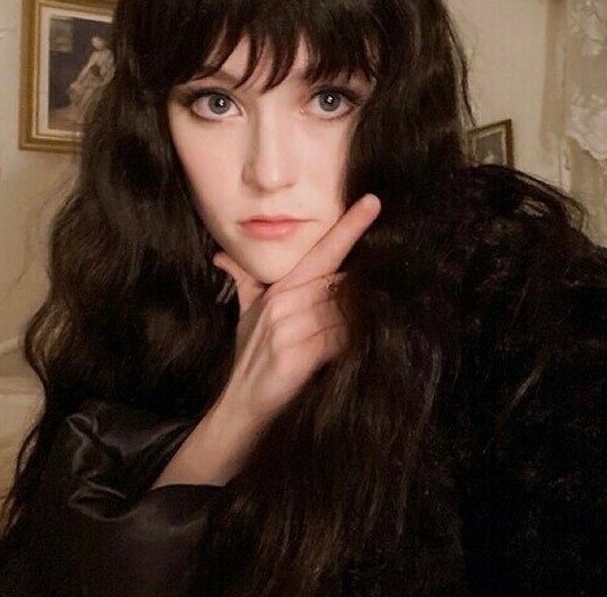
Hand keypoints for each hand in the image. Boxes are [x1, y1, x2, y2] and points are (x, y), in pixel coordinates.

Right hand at [211, 194, 381, 428]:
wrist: (243, 404)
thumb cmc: (251, 357)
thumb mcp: (246, 315)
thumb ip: (245, 281)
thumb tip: (221, 256)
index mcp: (279, 290)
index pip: (320, 251)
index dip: (348, 227)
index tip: (373, 203)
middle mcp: (285, 303)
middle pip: (340, 281)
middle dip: (361, 288)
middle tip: (384, 280)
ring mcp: (290, 329)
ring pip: (345, 310)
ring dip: (359, 318)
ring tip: (364, 323)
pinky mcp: (298, 355)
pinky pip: (340, 339)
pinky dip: (350, 341)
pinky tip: (355, 346)